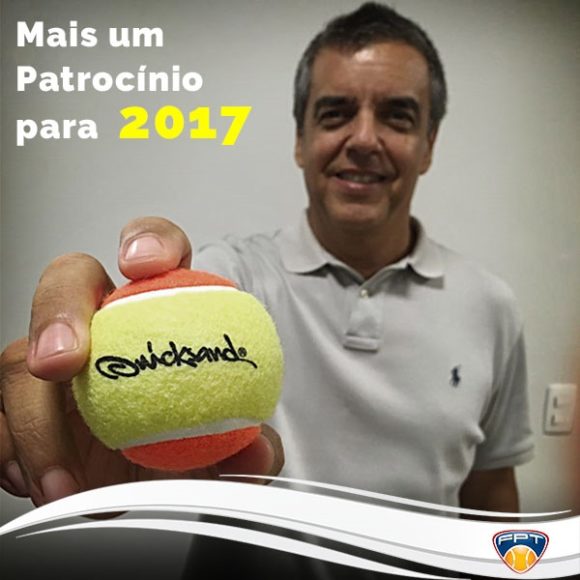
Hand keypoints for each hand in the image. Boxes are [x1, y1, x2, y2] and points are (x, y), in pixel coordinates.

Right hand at [0, 217, 283, 506]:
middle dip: (59, 309)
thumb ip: (249, 445)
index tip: (145, 264)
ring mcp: (56, 361)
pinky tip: (42, 480)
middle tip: (65, 360)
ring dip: (33, 419)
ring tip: (64, 476)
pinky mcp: (22, 404)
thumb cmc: (190, 437)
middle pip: (68, 281)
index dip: (149, 242)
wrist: (153, 478)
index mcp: (160, 308)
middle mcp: (102, 324)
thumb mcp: (228, 446)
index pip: (157, 250)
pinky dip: (11, 451)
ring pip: (17, 358)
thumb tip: (258, 449)